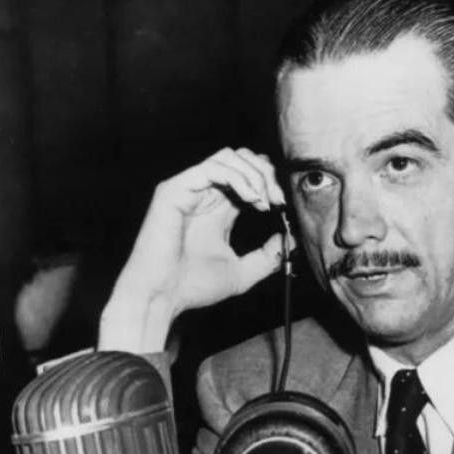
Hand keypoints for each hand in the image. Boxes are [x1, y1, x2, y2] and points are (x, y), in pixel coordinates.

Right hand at [100, 148, 289, 353]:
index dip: (270, 183)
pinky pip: (213, 168)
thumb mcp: (241, 273)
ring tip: (264, 202)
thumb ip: (267, 257)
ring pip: (229, 156)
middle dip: (266, 174)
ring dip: (254, 175)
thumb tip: (291, 240)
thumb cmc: (192, 287)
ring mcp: (187, 188)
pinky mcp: (174, 189)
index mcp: (217, 209)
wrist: (161, 297)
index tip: (284, 206)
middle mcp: (203, 194)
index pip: (249, 176)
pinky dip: (238, 178)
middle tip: (279, 200)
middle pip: (242, 159)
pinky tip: (251, 199)